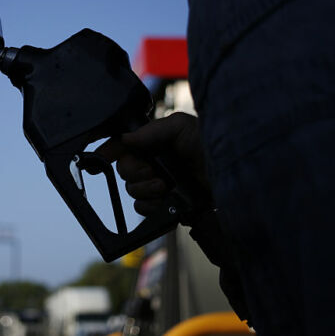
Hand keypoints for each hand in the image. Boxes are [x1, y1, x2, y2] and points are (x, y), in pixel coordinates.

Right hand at [95, 112, 211, 215]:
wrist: (233, 180)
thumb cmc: (212, 147)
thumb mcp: (183, 127)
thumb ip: (152, 130)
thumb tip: (126, 138)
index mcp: (156, 143)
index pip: (125, 145)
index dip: (110, 150)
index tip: (101, 156)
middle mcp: (156, 163)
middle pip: (124, 169)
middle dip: (134, 171)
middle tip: (152, 171)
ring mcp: (160, 186)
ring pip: (132, 190)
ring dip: (144, 189)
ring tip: (164, 186)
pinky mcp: (166, 206)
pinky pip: (143, 208)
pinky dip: (150, 205)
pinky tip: (165, 201)